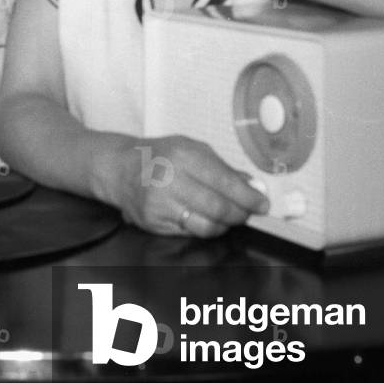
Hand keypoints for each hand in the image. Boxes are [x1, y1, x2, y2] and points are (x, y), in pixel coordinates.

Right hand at [110, 134, 268, 237]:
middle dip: (240, 214)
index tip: (262, 203)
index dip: (249, 197)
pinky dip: (203, 228)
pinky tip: (204, 218)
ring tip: (227, 217)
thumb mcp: (193, 149)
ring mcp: (160, 204)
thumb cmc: (160, 156)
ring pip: (206, 227)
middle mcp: (170, 179)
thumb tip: (254, 187)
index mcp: (184, 156)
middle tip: (248, 213)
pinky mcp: (154, 223)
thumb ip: (224, 168)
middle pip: (218, 208)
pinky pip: (189, 232)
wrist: (121, 168)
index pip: (226, 182)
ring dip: (224, 225)